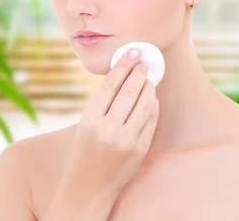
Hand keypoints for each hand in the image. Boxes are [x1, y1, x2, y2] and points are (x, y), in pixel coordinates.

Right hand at [61, 48, 158, 196]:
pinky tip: (151, 98)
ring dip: (148, 87)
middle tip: (144, 62)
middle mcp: (107, 130)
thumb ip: (103, 103)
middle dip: (139, 73)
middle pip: (129, 92)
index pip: (110, 85)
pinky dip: (152, 106)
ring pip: (144, 105)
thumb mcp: (86, 124)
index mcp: (90, 120)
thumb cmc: (86, 149)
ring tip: (148, 78)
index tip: (132, 52)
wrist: (89, 186)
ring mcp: (125, 141)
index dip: (123, 66)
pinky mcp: (139, 150)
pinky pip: (150, 121)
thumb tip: (125, 74)